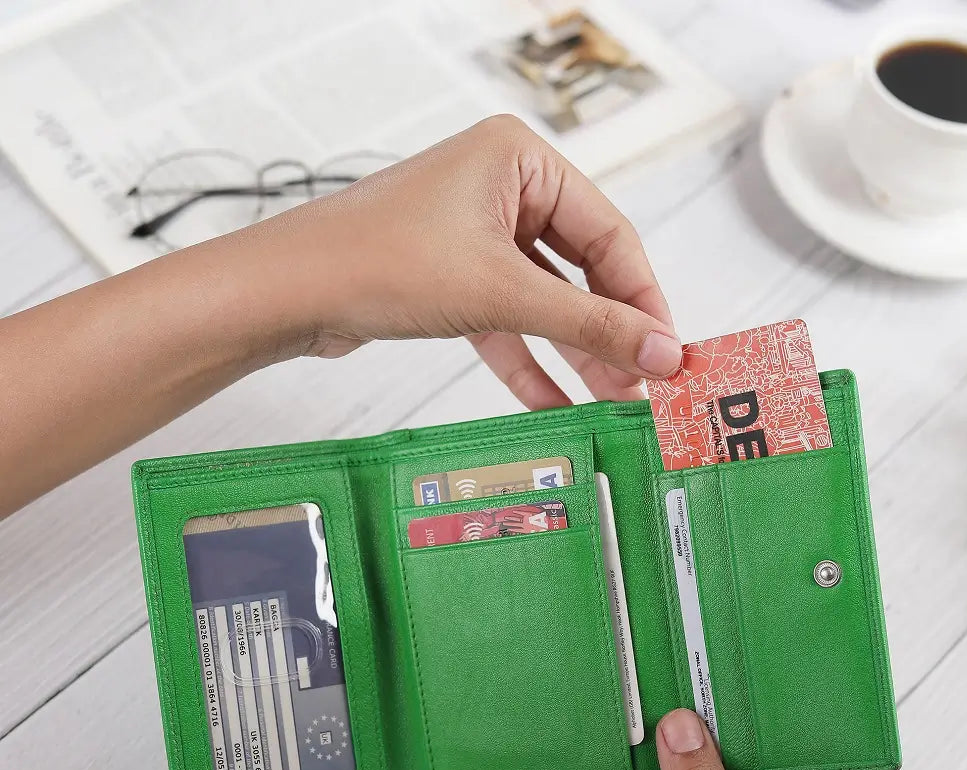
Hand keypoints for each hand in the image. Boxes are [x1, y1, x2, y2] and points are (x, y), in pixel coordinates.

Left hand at [221, 114, 680, 407]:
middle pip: (580, 269)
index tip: (669, 352)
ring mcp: (475, 234)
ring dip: (574, 353)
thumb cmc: (378, 261)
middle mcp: (501, 188)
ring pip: (545, 300)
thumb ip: (589, 323)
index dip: (643, 298)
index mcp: (520, 159)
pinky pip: (507, 320)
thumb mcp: (502, 293)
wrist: (288, 292)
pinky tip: (555, 404)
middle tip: (644, 386)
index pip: (610, 234)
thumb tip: (662, 352)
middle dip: (609, 333)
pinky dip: (528, 360)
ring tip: (611, 403)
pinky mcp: (452, 276)